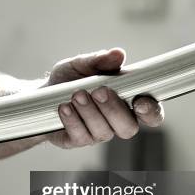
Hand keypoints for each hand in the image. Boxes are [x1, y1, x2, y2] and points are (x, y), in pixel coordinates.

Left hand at [45, 48, 163, 148]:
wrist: (43, 92)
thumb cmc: (71, 78)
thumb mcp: (83, 64)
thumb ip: (101, 60)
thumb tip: (117, 54)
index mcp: (128, 102)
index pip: (152, 114)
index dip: (152, 112)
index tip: (140, 101)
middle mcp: (116, 122)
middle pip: (128, 128)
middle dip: (114, 109)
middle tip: (98, 90)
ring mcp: (98, 133)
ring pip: (103, 132)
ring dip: (90, 112)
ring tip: (76, 94)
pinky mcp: (77, 140)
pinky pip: (80, 137)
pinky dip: (73, 120)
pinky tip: (64, 107)